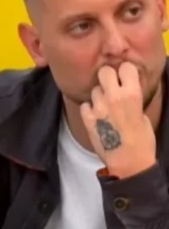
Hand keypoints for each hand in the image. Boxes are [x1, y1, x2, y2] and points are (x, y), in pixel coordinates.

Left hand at [80, 62, 156, 177]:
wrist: (128, 161)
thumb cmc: (142, 140)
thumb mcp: (143, 114)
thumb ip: (132, 98)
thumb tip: (126, 89)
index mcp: (132, 94)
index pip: (125, 67)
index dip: (125, 71)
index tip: (125, 77)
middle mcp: (113, 97)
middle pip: (104, 71)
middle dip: (107, 76)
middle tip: (111, 85)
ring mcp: (98, 107)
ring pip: (94, 89)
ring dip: (98, 95)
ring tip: (105, 106)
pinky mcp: (87, 117)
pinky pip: (85, 104)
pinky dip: (89, 108)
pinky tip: (96, 116)